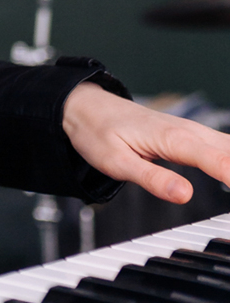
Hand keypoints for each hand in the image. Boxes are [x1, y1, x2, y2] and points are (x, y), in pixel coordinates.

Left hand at [62, 82, 229, 202]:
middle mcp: (188, 131)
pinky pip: (224, 147)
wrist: (87, 108)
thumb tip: (185, 195)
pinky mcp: (192, 136)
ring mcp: (192, 131)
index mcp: (173, 137)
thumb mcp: (117, 163)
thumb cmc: (99, 133)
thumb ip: (152, 179)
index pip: (217, 161)